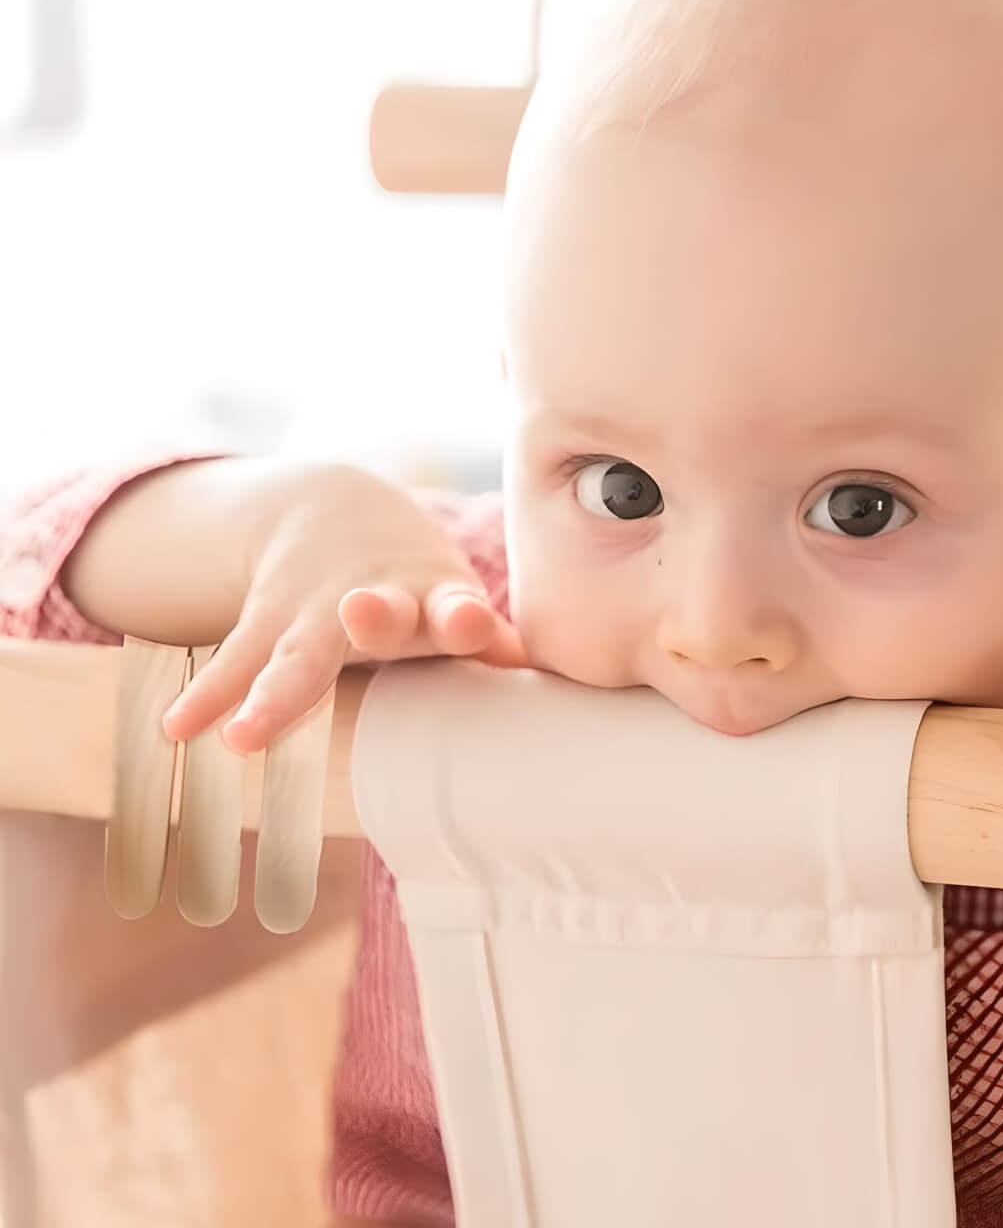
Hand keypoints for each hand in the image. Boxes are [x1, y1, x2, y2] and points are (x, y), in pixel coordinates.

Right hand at [159, 463, 527, 752]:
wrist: (334, 509)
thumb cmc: (418, 583)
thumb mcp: (455, 602)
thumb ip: (496, 645)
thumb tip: (582, 683)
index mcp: (436, 601)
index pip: (458, 611)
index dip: (468, 618)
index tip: (476, 625)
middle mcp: (375, 601)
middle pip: (374, 617)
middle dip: (371, 619)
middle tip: (361, 618)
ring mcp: (314, 611)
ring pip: (293, 653)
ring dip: (272, 692)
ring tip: (241, 737)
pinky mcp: (265, 621)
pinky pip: (235, 664)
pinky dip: (207, 697)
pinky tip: (176, 732)